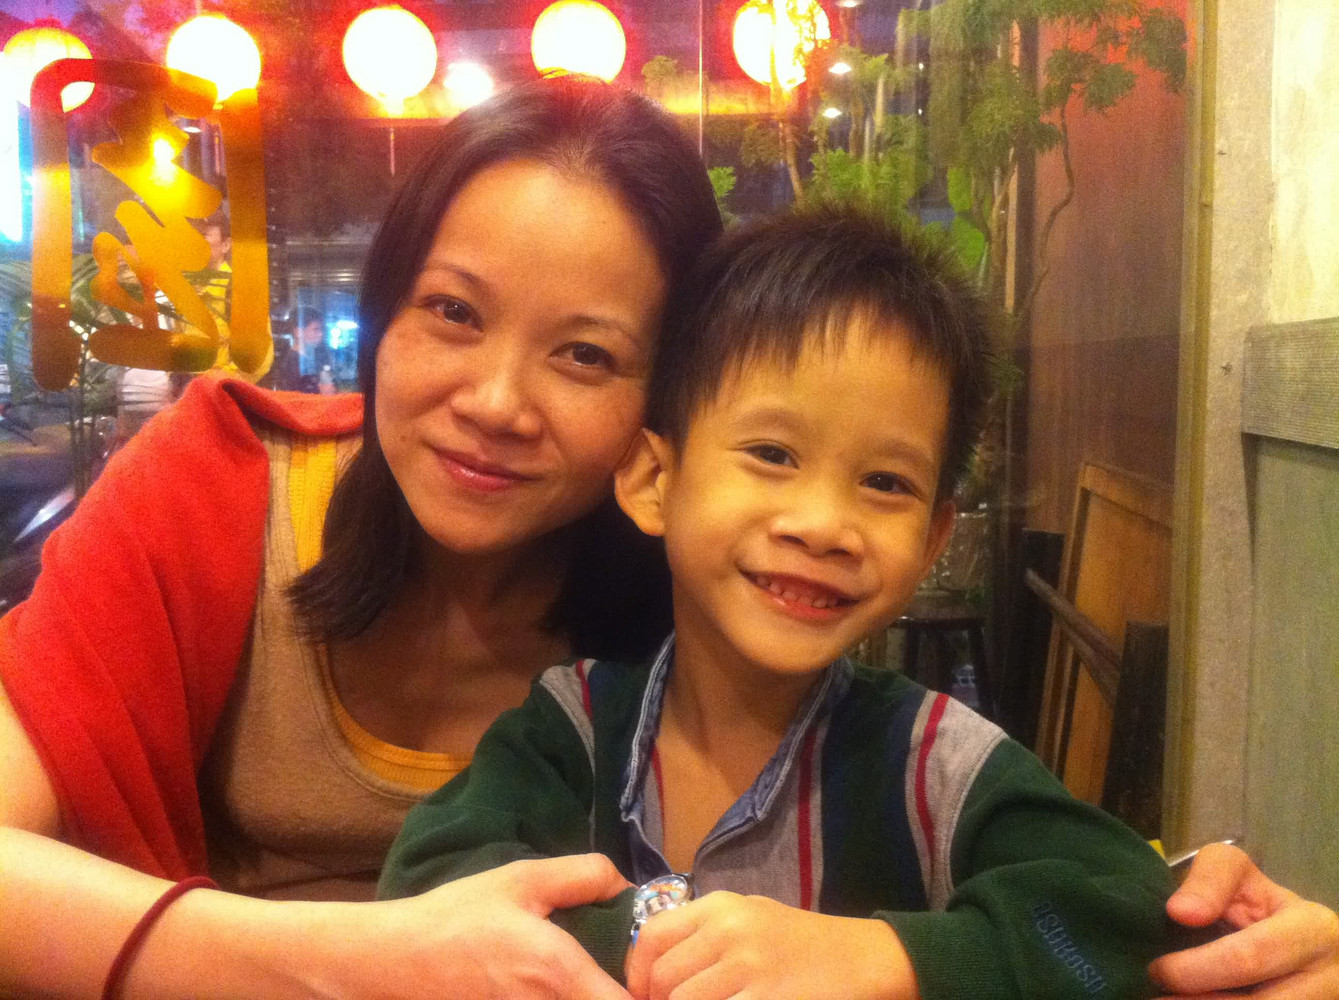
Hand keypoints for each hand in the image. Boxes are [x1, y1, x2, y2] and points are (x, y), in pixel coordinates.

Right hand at [331, 854, 633, 999]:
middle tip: (624, 968)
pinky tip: (560, 982)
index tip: (649, 974)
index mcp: (559, 972)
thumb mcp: (523, 879)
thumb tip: (627, 887)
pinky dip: (567, 997)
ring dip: (593, 991)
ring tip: (594, 971)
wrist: (395, 959)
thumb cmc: (459, 916)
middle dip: (621, 989)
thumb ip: (583, 876)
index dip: (647, 992)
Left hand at [624, 891, 919, 999]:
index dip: (636, 972)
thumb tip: (653, 965)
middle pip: (663, 978)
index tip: (642, 994)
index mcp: (721, 906)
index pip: (651, 935)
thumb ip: (703, 933)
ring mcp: (749, 968)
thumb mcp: (750, 917)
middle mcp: (730, 931)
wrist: (863, 960)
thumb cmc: (803, 942)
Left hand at [1149, 843, 1338, 998]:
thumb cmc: (1257, 901)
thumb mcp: (1236, 872)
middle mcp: (1331, 978)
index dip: (1196, 969)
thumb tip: (1180, 912)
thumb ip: (1209, 881)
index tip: (1158, 970)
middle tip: (1157, 999)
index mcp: (1314, 930)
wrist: (1293, 935)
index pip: (1249, 958)